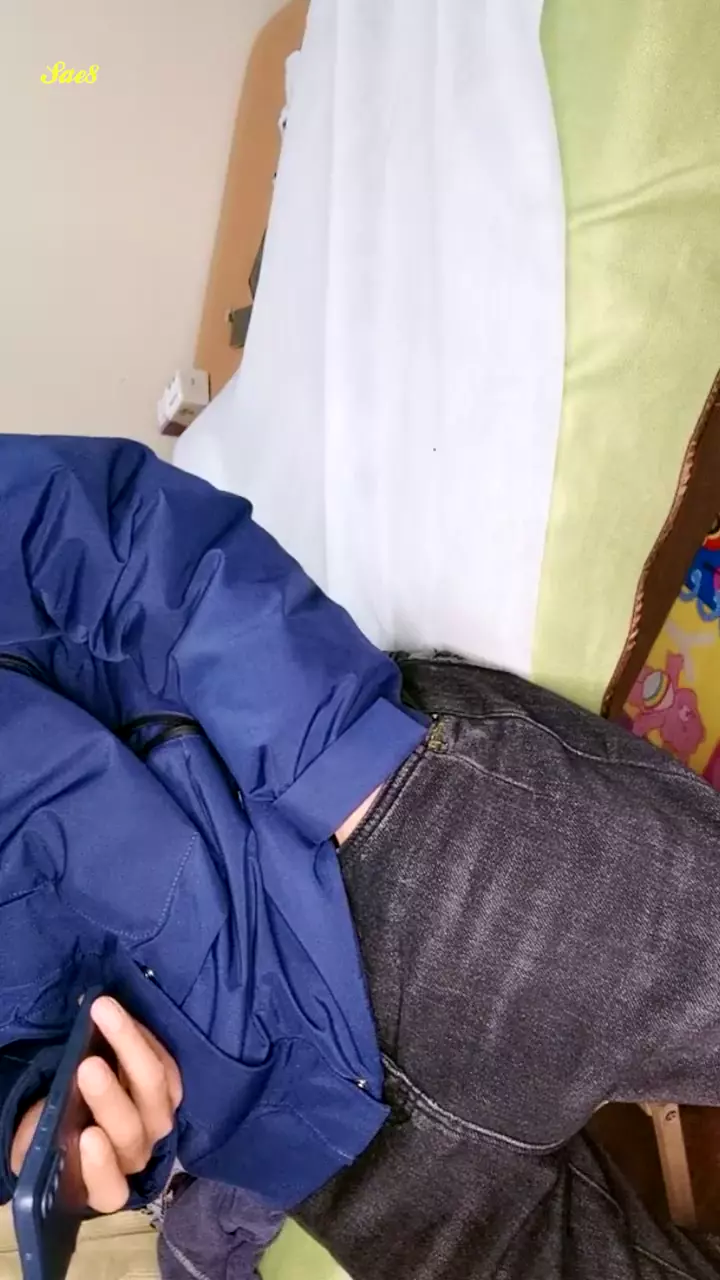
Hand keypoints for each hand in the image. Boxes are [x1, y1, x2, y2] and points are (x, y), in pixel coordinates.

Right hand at [11, 998, 182, 1213]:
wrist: (80, 1106)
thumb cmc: (55, 1129)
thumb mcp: (37, 1137)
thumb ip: (40, 1136)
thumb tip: (45, 1115)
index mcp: (101, 1183)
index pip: (109, 1189)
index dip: (101, 1167)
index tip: (87, 1136)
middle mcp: (136, 1155)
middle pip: (132, 1131)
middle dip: (110, 1098)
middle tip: (86, 1065)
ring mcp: (158, 1121)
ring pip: (156, 1090)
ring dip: (131, 1049)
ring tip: (104, 1014)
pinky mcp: (170, 1088)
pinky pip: (166, 1062)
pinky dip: (142, 1036)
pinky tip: (119, 1015)